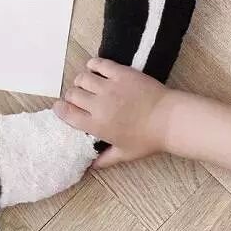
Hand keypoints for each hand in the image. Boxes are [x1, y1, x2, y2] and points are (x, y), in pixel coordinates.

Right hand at [53, 58, 171, 168]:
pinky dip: (93, 65)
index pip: (67, 114)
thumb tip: (91, 166)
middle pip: (72, 94)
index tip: (61, 108)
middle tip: (79, 99)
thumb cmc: (148, 139)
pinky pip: (99, 64)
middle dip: (72, 97)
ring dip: (81, 82)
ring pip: (82, 78)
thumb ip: (105, 160)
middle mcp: (99, 104)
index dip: (59, 109)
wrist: (170, 119)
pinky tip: (95, 69)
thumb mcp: (125, 154)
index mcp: (97, 125)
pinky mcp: (121, 73)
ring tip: (87, 85)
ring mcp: (109, 87)